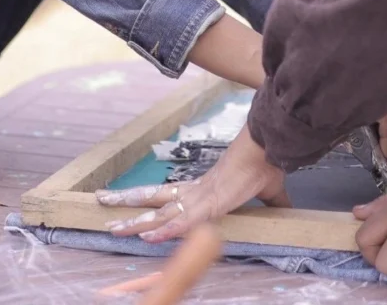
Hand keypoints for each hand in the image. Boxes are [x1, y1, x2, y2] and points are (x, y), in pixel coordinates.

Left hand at [94, 127, 287, 242]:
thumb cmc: (264, 165)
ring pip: (160, 212)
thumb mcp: (267, 192)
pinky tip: (149, 237)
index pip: (166, 194)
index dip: (146, 199)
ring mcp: (199, 198)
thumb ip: (272, 204)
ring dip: (135, 221)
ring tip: (112, 226)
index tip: (126, 201)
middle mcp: (194, 192)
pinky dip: (165, 230)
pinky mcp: (210, 204)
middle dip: (126, 202)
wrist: (268, 149)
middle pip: (152, 198)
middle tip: (100, 200)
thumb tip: (286, 210)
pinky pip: (183, 221)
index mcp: (202, 189)